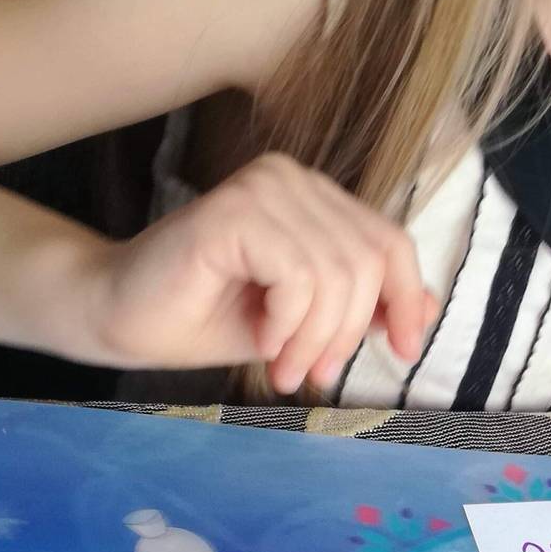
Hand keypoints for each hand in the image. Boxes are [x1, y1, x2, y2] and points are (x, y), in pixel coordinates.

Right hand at [84, 153, 437, 391]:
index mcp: (313, 194)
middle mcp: (291, 177)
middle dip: (348, 333)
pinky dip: (289, 323)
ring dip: (314, 338)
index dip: (406, 299)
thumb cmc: (207, 317)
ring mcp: (262, 187)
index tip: (400, 351)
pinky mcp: (234, 211)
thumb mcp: (304, 320)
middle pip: (371, 261)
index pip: (390, 241)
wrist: (121, 317)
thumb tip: (429, 308)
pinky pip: (298, 275)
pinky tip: (261, 339)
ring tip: (281, 366)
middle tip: (311, 374)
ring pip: (338, 274)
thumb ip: (360, 306)